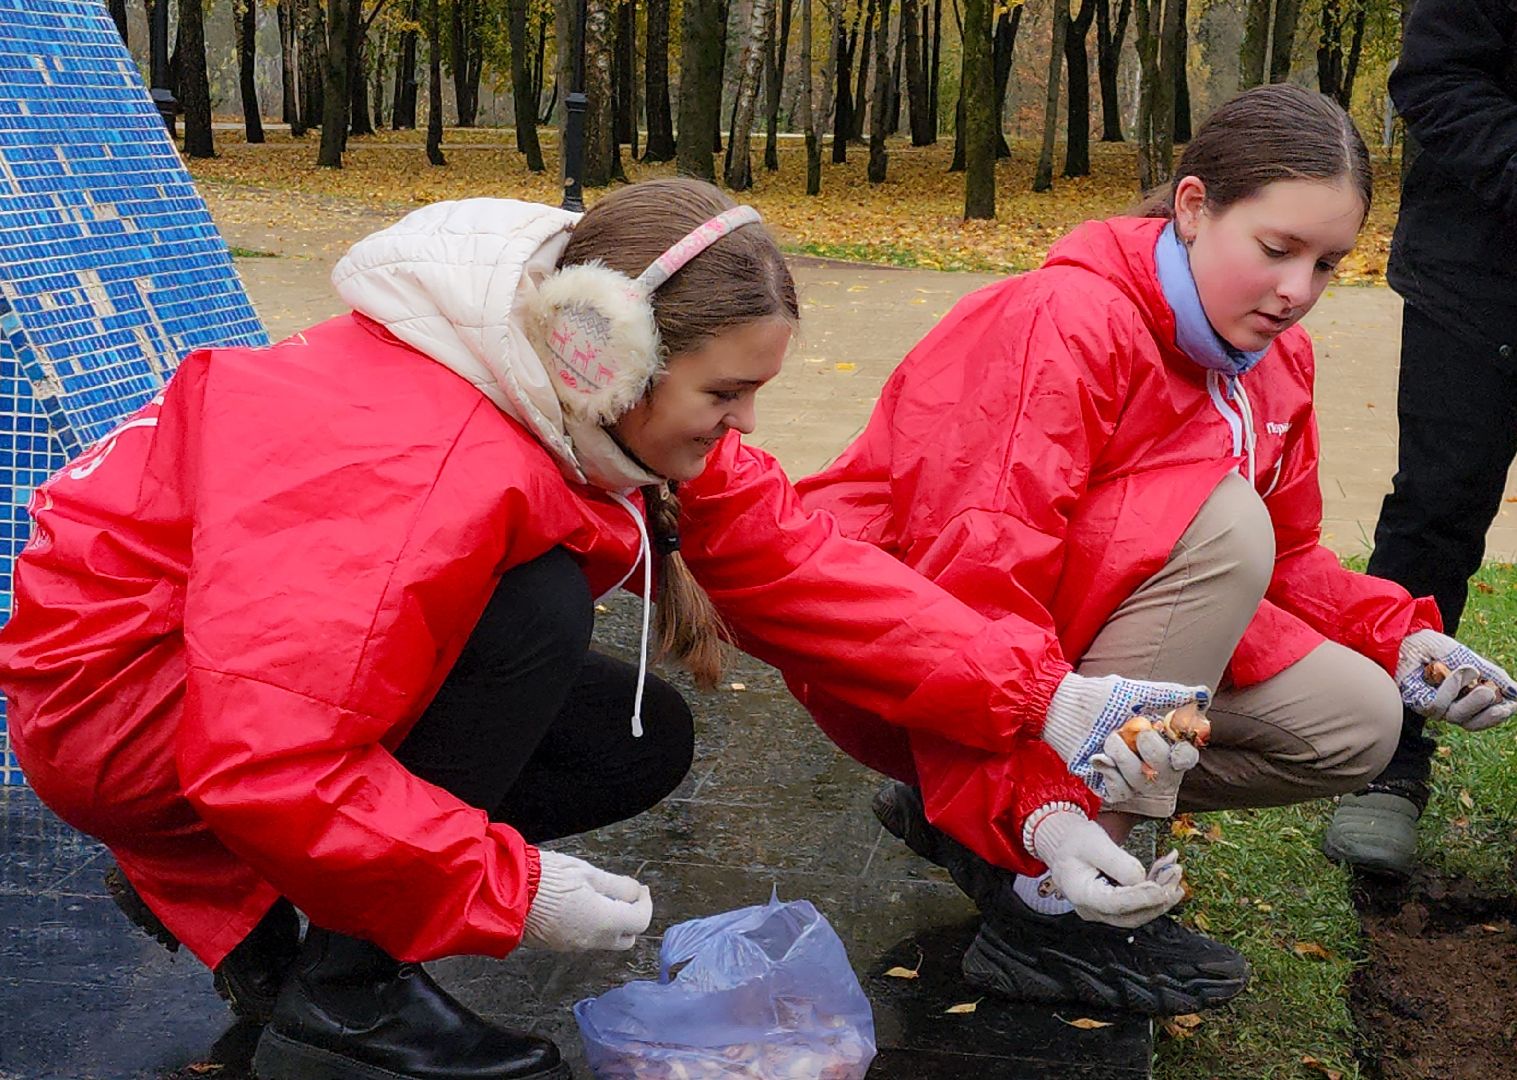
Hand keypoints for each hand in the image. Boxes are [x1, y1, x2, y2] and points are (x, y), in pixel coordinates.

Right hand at [521, 850, 652, 950]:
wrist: (507, 892)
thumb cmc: (546, 878)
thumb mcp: (587, 873)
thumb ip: (617, 885)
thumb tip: (634, 891)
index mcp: (604, 921)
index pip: (640, 921)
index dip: (645, 903)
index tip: (641, 889)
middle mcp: (592, 940)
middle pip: (626, 938)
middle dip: (631, 917)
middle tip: (625, 895)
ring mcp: (574, 946)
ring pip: (605, 940)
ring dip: (610, 922)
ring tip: (600, 896)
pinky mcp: (559, 945)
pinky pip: (585, 939)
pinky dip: (591, 926)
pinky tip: (581, 905)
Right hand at [1026, 810, 1185, 927]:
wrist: (1063, 843)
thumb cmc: (1073, 841)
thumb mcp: (1093, 842)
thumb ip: (1117, 862)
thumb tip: (1141, 879)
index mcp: (1081, 894)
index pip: (1115, 903)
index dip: (1141, 898)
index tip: (1162, 889)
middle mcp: (1092, 909)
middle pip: (1131, 915)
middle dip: (1157, 898)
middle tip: (1175, 877)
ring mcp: (1103, 911)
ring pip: (1138, 912)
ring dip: (1160, 894)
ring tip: (1174, 871)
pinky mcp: (1113, 906)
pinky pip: (1137, 904)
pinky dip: (1154, 890)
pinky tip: (1164, 872)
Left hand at [1043, 672, 1209, 792]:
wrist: (1064, 708)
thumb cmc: (1101, 698)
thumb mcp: (1136, 693)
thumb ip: (1168, 694)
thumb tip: (1203, 693)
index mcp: (1160, 740)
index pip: (1185, 757)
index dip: (1184, 756)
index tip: (1178, 747)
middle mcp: (1148, 762)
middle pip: (1167, 774)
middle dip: (1154, 753)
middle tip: (1139, 733)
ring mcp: (1128, 776)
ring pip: (1142, 783)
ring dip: (1126, 759)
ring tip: (1110, 739)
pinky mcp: (1107, 785)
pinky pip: (1120, 792)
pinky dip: (1111, 774)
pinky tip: (1099, 758)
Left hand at [1397, 630, 1516, 730]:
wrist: (1409, 637)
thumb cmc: (1436, 649)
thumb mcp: (1470, 660)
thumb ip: (1493, 675)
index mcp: (1465, 699)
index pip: (1484, 718)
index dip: (1497, 716)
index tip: (1510, 707)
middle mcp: (1450, 706)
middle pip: (1472, 724)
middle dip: (1486, 713)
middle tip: (1490, 692)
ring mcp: (1434, 706)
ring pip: (1456, 717)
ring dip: (1467, 697)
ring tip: (1470, 673)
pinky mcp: (1417, 703)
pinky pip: (1437, 706)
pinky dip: (1448, 689)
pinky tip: (1450, 673)